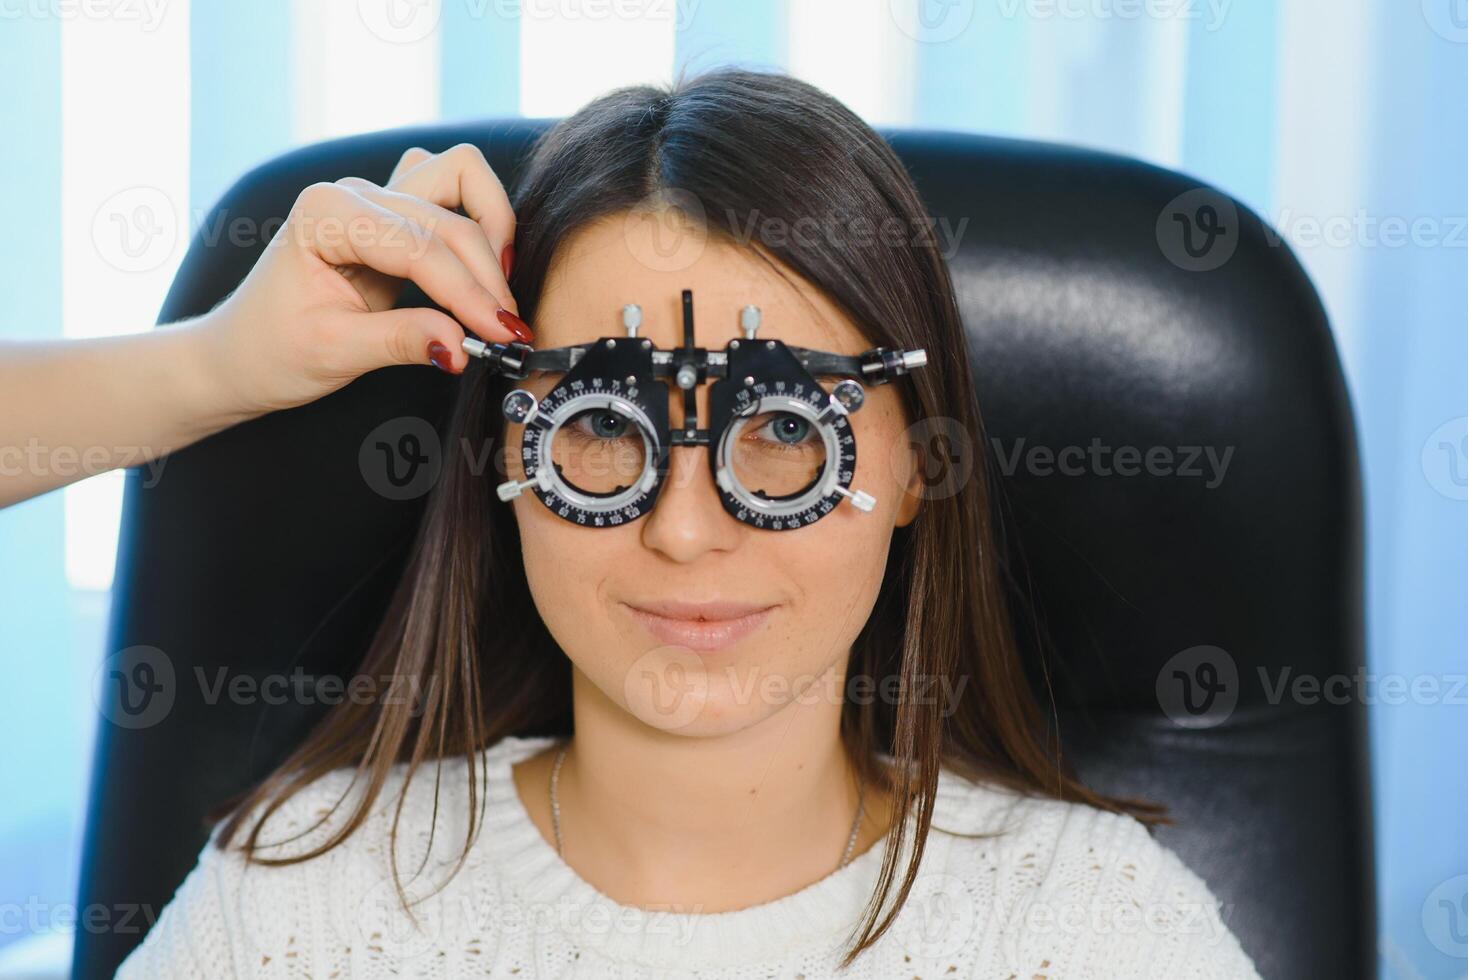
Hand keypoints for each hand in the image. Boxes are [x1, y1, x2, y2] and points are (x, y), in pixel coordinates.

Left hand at [197, 143, 530, 417]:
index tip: (503, 336)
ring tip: (497, 294)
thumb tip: (463, 346)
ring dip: (490, 232)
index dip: (469, 292)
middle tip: (507, 334)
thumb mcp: (333, 352)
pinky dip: (477, 224)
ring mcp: (375, 198)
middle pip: (449, 215)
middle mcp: (353, 193)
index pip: (420, 247)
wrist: (240, 353)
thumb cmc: (271, 350)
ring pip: (459, 184)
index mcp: (326, 213)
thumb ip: (400, 342)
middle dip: (486, 275)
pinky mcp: (392, 215)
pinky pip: (450, 193)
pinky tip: (481, 273)